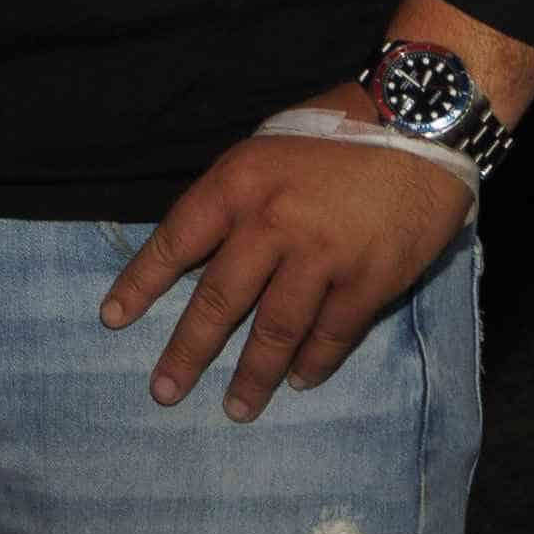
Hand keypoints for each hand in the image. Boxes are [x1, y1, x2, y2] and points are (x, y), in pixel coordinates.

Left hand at [102, 87, 472, 421]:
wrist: (420, 125)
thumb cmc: (337, 131)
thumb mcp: (265, 148)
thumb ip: (236, 197)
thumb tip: (206, 248)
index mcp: (237, 183)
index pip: (176, 241)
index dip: (142, 284)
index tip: (113, 320)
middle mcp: (272, 224)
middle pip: (220, 299)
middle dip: (188, 351)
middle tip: (164, 390)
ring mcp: (322, 256)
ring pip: (276, 329)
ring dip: (253, 374)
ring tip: (235, 408)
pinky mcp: (370, 279)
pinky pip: (333, 333)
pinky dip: (314, 362)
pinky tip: (299, 381)